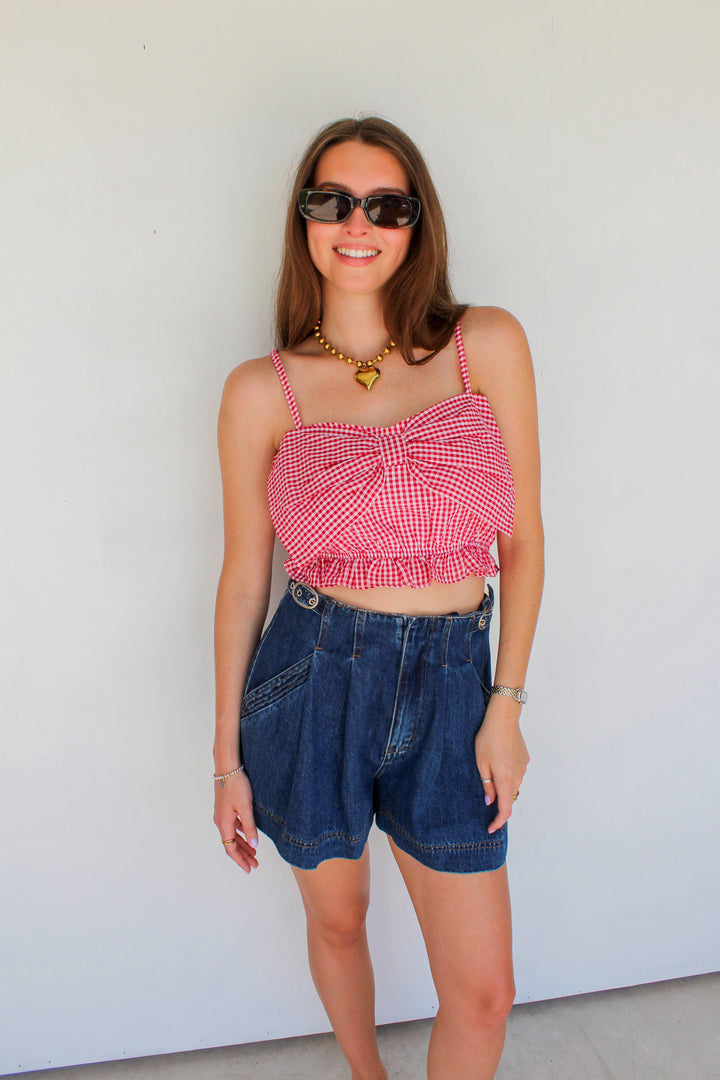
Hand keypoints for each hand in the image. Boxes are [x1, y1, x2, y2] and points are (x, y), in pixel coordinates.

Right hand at [213, 770, 259, 873]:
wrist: (227, 768)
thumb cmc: (236, 785)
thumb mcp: (246, 808)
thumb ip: (250, 827)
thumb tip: (254, 846)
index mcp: (224, 823)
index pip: (231, 848)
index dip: (240, 860)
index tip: (249, 868)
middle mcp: (220, 821)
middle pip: (231, 844)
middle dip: (243, 856)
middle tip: (254, 864)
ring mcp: (222, 815)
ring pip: (232, 835)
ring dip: (243, 845)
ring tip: (254, 853)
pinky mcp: (226, 808)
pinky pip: (233, 826)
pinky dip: (241, 834)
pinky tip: (248, 834)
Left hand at [475, 696, 529, 834]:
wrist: (504, 717)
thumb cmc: (488, 738)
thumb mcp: (480, 763)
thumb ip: (487, 784)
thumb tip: (490, 801)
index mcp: (505, 780)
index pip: (505, 810)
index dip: (498, 822)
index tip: (490, 828)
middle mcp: (518, 776)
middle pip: (509, 797)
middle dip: (498, 800)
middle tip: (485, 794)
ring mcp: (523, 767)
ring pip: (513, 784)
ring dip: (503, 784)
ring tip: (490, 769)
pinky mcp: (525, 759)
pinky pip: (516, 772)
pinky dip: (508, 773)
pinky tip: (499, 759)